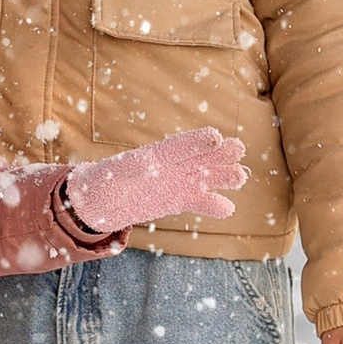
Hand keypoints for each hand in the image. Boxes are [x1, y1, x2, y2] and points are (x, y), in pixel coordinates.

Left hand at [65, 129, 246, 235]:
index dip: (196, 141)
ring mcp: (177, 182)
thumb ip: (131, 166)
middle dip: (219, 153)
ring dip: (222, 176)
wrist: (101, 201)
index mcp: (157, 154)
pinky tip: (229, 207)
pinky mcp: (178, 200)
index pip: (180, 146)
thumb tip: (146, 162)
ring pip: (205, 177)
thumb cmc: (104, 179)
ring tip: (241, 176)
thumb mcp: (115, 172)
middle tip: (238, 148)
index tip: (215, 136)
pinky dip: (213, 205)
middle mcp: (172, 166)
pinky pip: (198, 201)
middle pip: (199, 157)